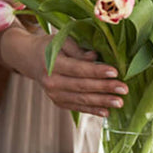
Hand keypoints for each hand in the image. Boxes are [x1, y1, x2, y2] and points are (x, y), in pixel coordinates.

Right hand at [0, 27, 127, 116]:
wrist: (29, 58)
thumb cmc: (49, 46)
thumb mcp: (62, 40)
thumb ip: (78, 49)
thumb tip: (96, 57)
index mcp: (53, 64)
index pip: (78, 69)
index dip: (97, 71)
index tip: (115, 72)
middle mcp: (51, 82)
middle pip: (82, 86)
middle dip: (105, 88)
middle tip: (124, 89)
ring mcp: (53, 94)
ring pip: (81, 100)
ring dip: (102, 102)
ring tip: (120, 102)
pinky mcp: (57, 102)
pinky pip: (77, 107)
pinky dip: (92, 110)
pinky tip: (107, 111)